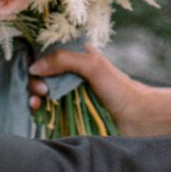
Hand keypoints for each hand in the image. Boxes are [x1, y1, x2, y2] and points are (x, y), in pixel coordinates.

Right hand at [29, 46, 170, 138]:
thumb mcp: (93, 65)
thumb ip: (64, 60)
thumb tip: (34, 67)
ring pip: (41, 91)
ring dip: (33, 95)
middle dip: (35, 81)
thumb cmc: (119, 89)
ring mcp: (68, 94)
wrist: (137, 119)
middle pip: (41, 73)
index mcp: (77, 57)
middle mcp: (70, 74)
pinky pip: (46, 109)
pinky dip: (38, 109)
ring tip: (38, 102)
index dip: (36, 58)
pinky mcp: (68, 113)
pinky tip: (37, 111)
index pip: (47, 52)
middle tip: (43, 91)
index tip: (35, 69)